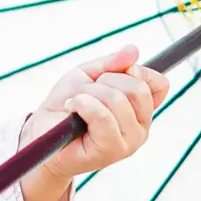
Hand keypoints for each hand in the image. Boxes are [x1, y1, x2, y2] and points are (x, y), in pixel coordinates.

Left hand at [18, 44, 171, 200]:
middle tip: (86, 92)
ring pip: (118, 99)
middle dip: (106, 81)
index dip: (134, 71)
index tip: (107, 76)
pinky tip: (71, 108)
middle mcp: (141, 129)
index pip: (159, 84)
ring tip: (75, 103)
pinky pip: (103, 116)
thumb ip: (112, 64)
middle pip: (138, 88)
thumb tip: (133, 50)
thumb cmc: (66, 105)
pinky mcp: (110, 151)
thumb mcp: (89, 75)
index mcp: (141, 111)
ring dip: (89, 94)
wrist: (41, 133)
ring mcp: (129, 142)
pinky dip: (83, 104)